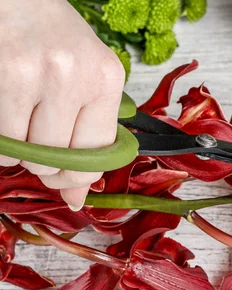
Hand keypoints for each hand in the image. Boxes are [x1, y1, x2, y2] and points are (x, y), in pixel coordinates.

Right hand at [0, 0, 124, 209]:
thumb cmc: (51, 36)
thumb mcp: (86, 73)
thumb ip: (88, 130)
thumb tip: (76, 195)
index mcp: (106, 79)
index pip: (100, 153)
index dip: (80, 179)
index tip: (68, 184)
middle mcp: (76, 77)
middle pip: (62, 159)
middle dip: (48, 167)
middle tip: (39, 150)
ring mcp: (38, 75)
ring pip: (30, 153)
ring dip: (22, 152)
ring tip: (22, 125)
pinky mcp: (6, 76)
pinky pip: (3, 141)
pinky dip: (2, 144)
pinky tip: (6, 119)